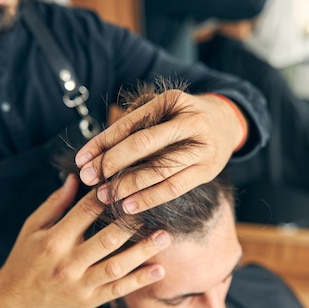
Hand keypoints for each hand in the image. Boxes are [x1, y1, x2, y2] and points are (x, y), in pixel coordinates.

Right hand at [0, 175, 169, 307]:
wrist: (15, 300)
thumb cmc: (25, 257)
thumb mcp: (32, 227)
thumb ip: (55, 203)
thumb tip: (76, 177)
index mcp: (54, 240)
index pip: (85, 212)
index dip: (107, 197)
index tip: (127, 184)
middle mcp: (67, 263)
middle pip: (106, 240)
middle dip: (132, 223)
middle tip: (154, 208)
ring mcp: (79, 285)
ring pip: (116, 267)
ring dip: (142, 251)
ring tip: (164, 236)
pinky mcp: (88, 301)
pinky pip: (117, 290)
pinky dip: (139, 281)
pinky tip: (159, 269)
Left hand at [74, 90, 245, 212]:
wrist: (227, 123)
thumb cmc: (183, 117)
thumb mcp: (164, 110)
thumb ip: (136, 123)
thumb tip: (96, 152)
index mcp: (174, 101)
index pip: (131, 124)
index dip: (103, 142)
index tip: (81, 159)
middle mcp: (191, 122)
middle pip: (144, 144)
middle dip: (111, 162)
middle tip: (89, 178)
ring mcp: (202, 148)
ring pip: (158, 170)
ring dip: (127, 185)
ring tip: (104, 195)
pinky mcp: (208, 171)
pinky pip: (174, 188)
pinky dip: (149, 199)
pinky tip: (128, 206)